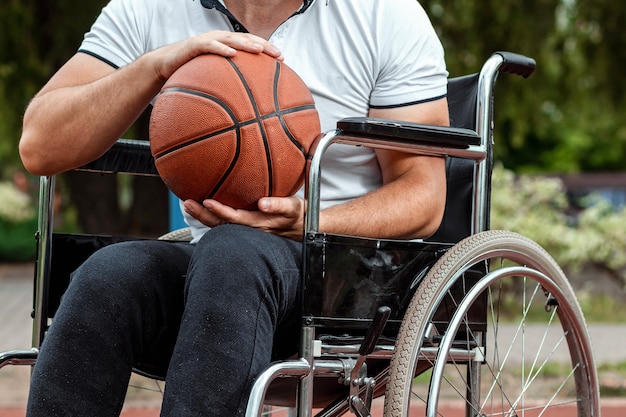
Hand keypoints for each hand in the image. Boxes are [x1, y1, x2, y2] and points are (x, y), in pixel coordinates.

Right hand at [149, 30, 282, 80]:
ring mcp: (208, 40)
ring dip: (246, 44)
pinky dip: (221, 48)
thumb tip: (248, 109)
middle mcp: (220, 40)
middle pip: (246, 39)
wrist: (164, 66)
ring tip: (259, 50)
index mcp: (228, 46)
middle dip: (264, 46)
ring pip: (231, 39)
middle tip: (278, 55)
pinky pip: (209, 45)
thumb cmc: (191, 73)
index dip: (268, 50)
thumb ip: (229, 87)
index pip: (251, 45)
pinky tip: (232, 53)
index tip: (283, 60)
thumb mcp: (213, 80)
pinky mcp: (194, 44)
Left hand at [183, 196, 305, 240]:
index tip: (207, 202)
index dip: (220, 211)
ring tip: (188, 204)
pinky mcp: (246, 228)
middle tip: (187, 203)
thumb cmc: (297, 214)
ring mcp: (246, 230)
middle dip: (203, 215)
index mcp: (259, 223)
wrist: (303, 228)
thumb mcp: (293, 207)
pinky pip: (225, 224)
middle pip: (222, 224)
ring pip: (221, 226)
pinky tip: (201, 210)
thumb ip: (278, 205)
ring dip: (203, 216)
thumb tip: (262, 203)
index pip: (235, 218)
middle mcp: (249, 229)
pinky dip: (211, 217)